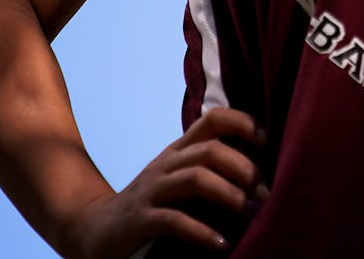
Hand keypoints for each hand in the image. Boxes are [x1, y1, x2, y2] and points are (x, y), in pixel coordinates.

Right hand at [66, 107, 268, 258]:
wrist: (95, 230)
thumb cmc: (153, 205)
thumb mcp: (180, 180)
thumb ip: (211, 169)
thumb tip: (263, 174)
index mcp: (179, 150)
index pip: (212, 119)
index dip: (242, 122)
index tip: (267, 139)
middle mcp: (167, 164)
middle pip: (210, 150)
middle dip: (245, 169)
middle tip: (266, 194)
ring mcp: (152, 190)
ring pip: (195, 178)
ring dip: (229, 195)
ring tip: (251, 213)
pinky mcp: (140, 220)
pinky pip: (173, 220)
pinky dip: (202, 232)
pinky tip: (222, 244)